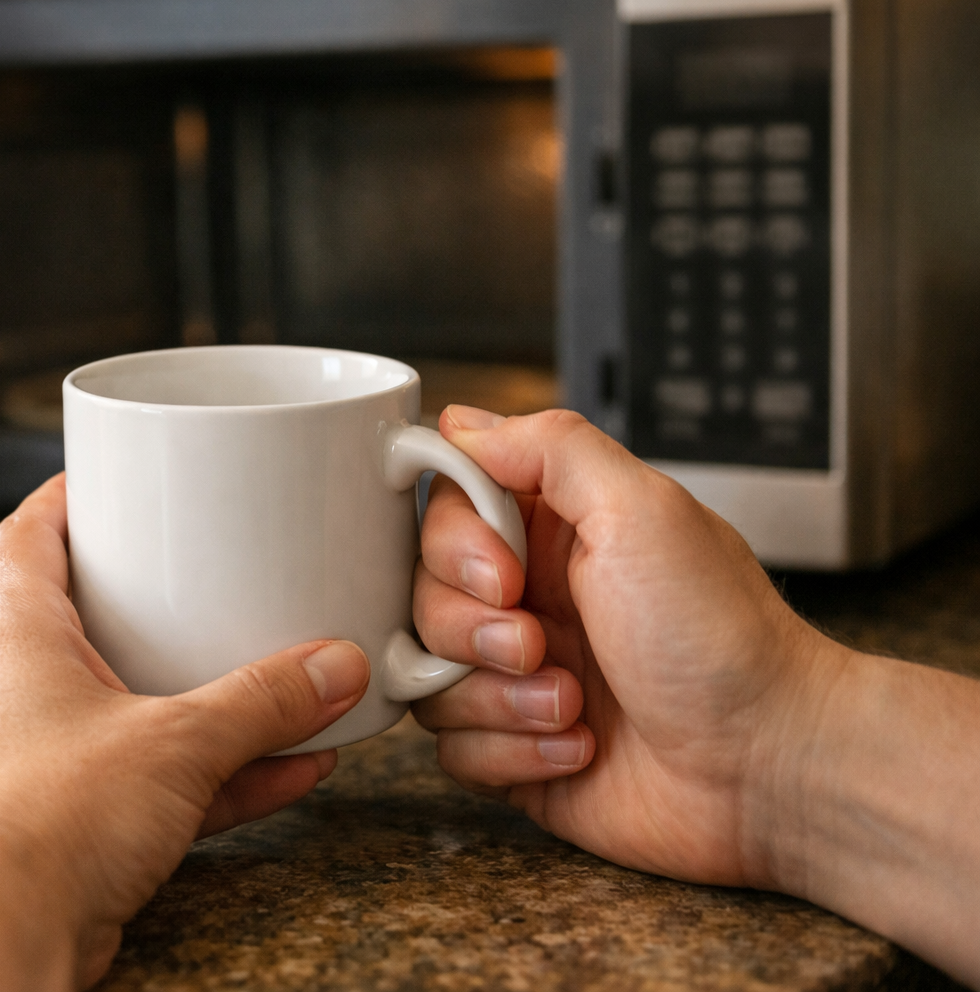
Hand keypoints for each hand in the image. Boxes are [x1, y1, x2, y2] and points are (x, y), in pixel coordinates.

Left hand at [0, 474, 370, 991]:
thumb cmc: (41, 824)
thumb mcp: (177, 742)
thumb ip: (261, 703)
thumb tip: (332, 668)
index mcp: (7, 637)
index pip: (24, 540)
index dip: (62, 504)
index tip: (97, 484)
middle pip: (64, 626)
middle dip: (134, 612)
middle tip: (188, 591)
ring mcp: (6, 765)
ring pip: (101, 715)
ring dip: (180, 709)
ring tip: (258, 699)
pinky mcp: (32, 831)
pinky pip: (121, 786)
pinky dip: (188, 781)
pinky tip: (267, 778)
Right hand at [410, 407, 843, 887]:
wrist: (769, 767)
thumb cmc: (722, 641)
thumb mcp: (643, 510)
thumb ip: (550, 447)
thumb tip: (462, 423)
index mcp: (556, 530)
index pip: (445, 510)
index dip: (456, 546)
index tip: (504, 573)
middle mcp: (531, 597)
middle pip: (422, 596)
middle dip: (473, 631)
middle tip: (538, 643)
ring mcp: (520, 677)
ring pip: (429, 677)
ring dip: (499, 700)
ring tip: (574, 703)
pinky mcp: (516, 749)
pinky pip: (452, 751)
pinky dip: (513, 755)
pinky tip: (578, 745)